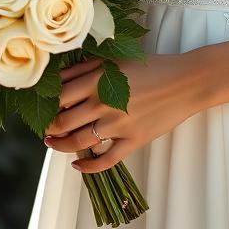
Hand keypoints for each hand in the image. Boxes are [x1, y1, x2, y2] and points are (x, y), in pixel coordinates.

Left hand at [43, 52, 205, 173]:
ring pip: (79, 143)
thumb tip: (59, 77)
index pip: (60, 97)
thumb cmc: (152, 67)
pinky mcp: (133, 141)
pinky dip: (88, 167)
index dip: (47, 104)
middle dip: (49, 127)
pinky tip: (77, 165)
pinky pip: (105, 161)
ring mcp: (118, 126)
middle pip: (64, 122)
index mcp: (98, 81)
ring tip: (52, 143)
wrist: (187, 82)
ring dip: (60, 146)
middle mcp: (104, 104)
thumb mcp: (117, 60)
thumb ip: (87, 68)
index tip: (42, 106)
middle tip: (44, 127)